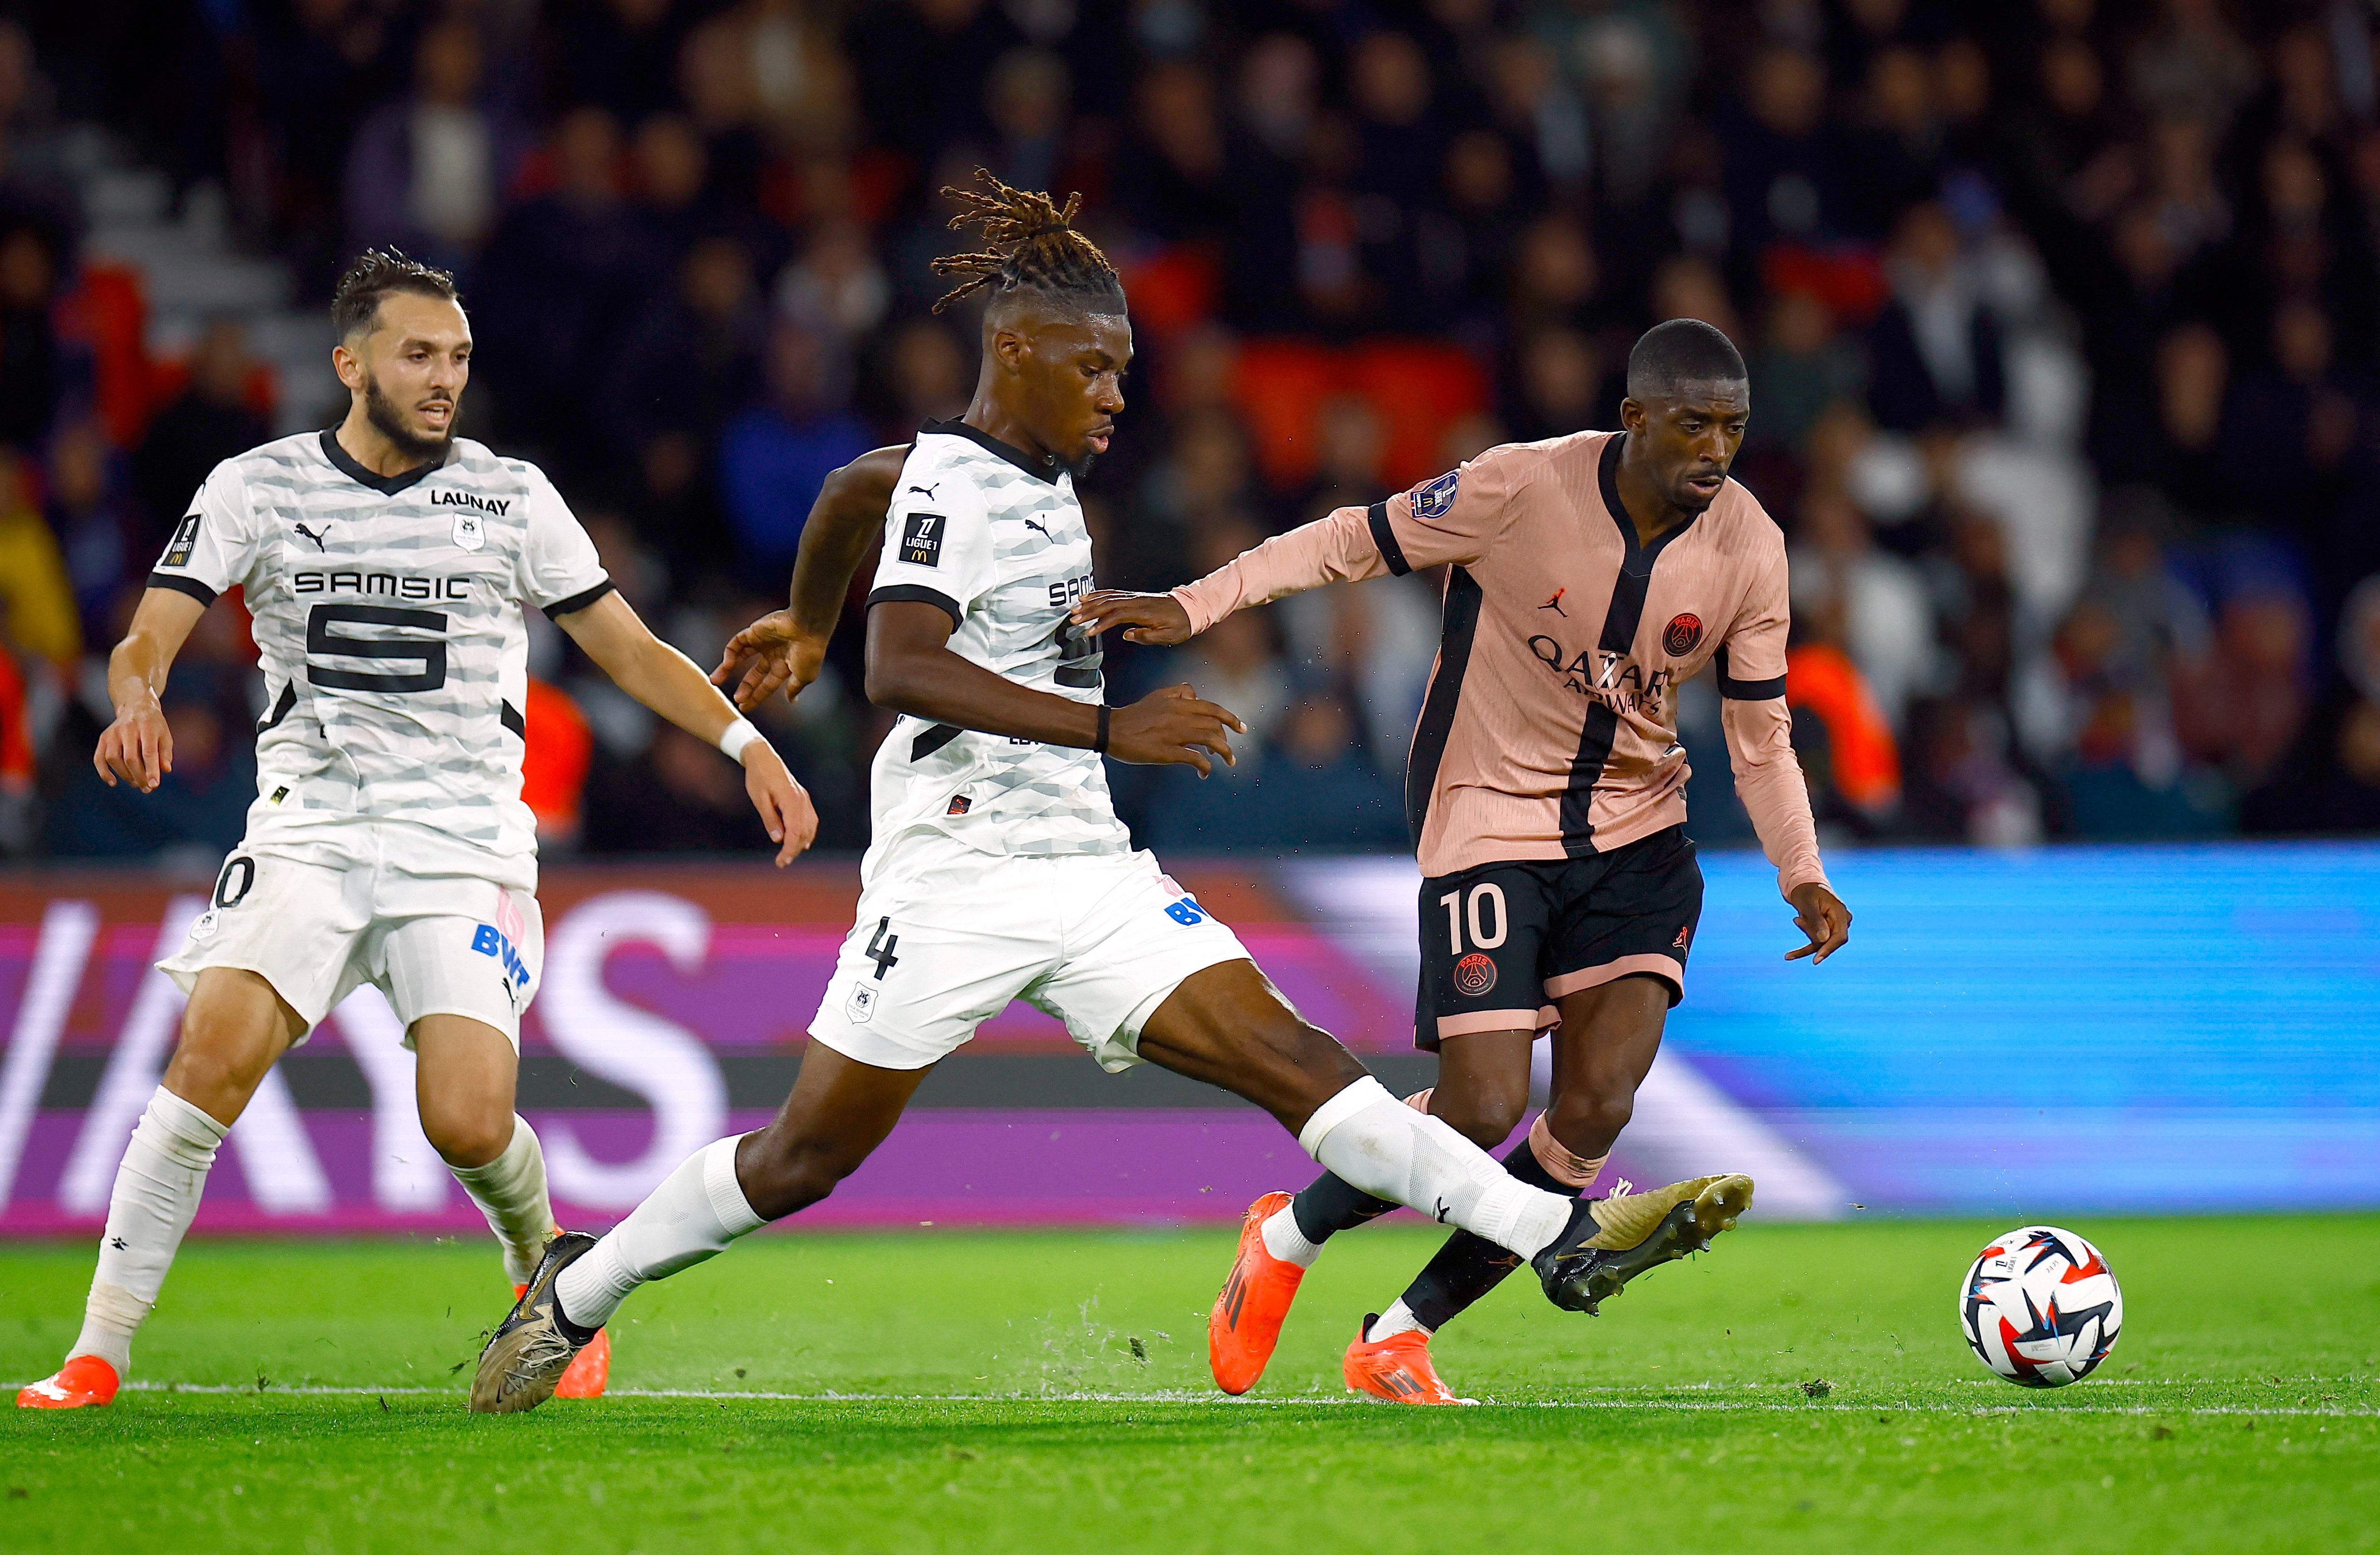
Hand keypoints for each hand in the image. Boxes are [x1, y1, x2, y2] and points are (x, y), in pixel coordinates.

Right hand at [94, 695, 172, 791]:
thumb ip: (165, 753)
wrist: (137, 707)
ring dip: (124, 775)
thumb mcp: (165, 736)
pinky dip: (103, 772)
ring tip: (136, 784)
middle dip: (139, 776)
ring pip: (113, 759)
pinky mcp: (103, 738)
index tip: (154, 785)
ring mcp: (113, 733)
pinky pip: (99, 758)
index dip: (151, 770)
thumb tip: (165, 770)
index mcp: (147, 727)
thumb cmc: (154, 726)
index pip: (148, 752)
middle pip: (130, 758)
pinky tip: (113, 782)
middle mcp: (128, 729)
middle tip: (147, 788)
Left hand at [711, 610, 829, 711]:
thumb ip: (794, 688)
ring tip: (714, 681)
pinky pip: (736, 643)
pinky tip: (728, 664)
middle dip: (744, 687)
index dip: (756, 696)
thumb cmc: (809, 652)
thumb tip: (791, 701)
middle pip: (754, 674)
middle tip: (735, 699)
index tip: (744, 707)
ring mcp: (762, 642)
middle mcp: (773, 654)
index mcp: (785, 666)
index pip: (767, 684)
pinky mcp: (754, 631)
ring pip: (740, 657)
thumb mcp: (804, 676)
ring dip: (726, 669)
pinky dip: (730, 653)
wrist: (807, 626)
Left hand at [742, 741, 819, 865]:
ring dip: (801, 843)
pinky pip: (810, 820)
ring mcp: (804, 799)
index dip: (790, 849)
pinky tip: (803, 842)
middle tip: (781, 862)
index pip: (795, 831)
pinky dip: (807, 833)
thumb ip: (770, 819)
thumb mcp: (759, 799)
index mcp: (791, 800)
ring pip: (810, 827)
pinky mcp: (802, 798)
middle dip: (795, 849)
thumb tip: (778, 840)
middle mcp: (801, 800)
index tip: (781, 861)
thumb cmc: (758, 777)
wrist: (763, 757)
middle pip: (804, 832)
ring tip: (788, 855)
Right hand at [1070, 590, 1192, 645]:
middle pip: (1108, 604)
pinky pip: (1113, 593)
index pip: (1117, 615)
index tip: (1089, 631)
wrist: (1190, 608)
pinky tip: (1088, 597)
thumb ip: (1146, 636)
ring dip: (1090, 603)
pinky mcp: (1134, 596)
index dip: (1102, 623)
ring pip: (1108, 597)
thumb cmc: (1180, 624)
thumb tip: (1127, 635)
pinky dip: (1099, 594)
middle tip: (1074, 619)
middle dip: (1089, 611)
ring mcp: (1134, 596)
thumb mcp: (1168, 636)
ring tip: (1075, 609)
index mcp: (1144, 612)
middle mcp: (1137, 601)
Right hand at [1105, 683, 1244, 776]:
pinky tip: (1204, 773)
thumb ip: (1177, 693)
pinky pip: (1195, 758)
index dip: (1230, 718)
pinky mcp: (1167, 751)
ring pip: (1211, 740)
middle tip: (1229, 753)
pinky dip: (1205, 767)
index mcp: (1178, 702)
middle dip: (1227, 739)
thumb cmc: (1133, 715)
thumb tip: (1194, 693)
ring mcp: (1174, 733)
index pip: (1212, 708)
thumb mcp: (1157, 696)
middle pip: (1215, 725)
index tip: (1241, 728)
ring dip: (1225, 752)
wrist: (1111, 729)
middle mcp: (1180, 715)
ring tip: (1228, 762)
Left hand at [1785, 882, 1851, 963]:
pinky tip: (1789, 955)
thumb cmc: (1805, 891)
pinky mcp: (1828, 929)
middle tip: (1797, 919)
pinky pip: (1817, 941)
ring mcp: (1836, 925)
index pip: (1839, 937)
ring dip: (1806, 932)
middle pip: (1828, 940)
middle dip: (1810, 934)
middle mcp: (1842, 920)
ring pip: (1820, 941)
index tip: (1815, 960)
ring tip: (1797, 917)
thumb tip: (1823, 940)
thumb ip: (1816, 921)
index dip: (1828, 949)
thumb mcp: (1807, 904)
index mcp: (1840, 912)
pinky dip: (1804, 946)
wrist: (1804, 884)